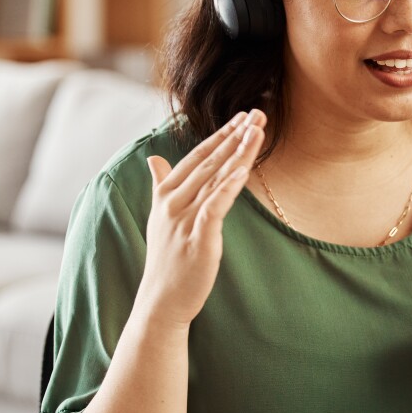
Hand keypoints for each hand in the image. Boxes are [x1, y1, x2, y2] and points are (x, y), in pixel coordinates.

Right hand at [133, 110, 265, 326]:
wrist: (161, 299)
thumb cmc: (166, 258)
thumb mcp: (159, 216)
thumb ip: (159, 184)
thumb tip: (153, 158)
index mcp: (166, 193)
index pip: (197, 156)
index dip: (220, 135)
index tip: (242, 117)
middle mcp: (173, 202)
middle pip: (210, 162)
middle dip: (235, 136)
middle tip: (258, 113)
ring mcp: (184, 219)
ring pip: (215, 178)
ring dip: (238, 152)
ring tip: (258, 131)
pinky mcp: (198, 238)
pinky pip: (215, 206)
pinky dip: (228, 186)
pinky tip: (242, 170)